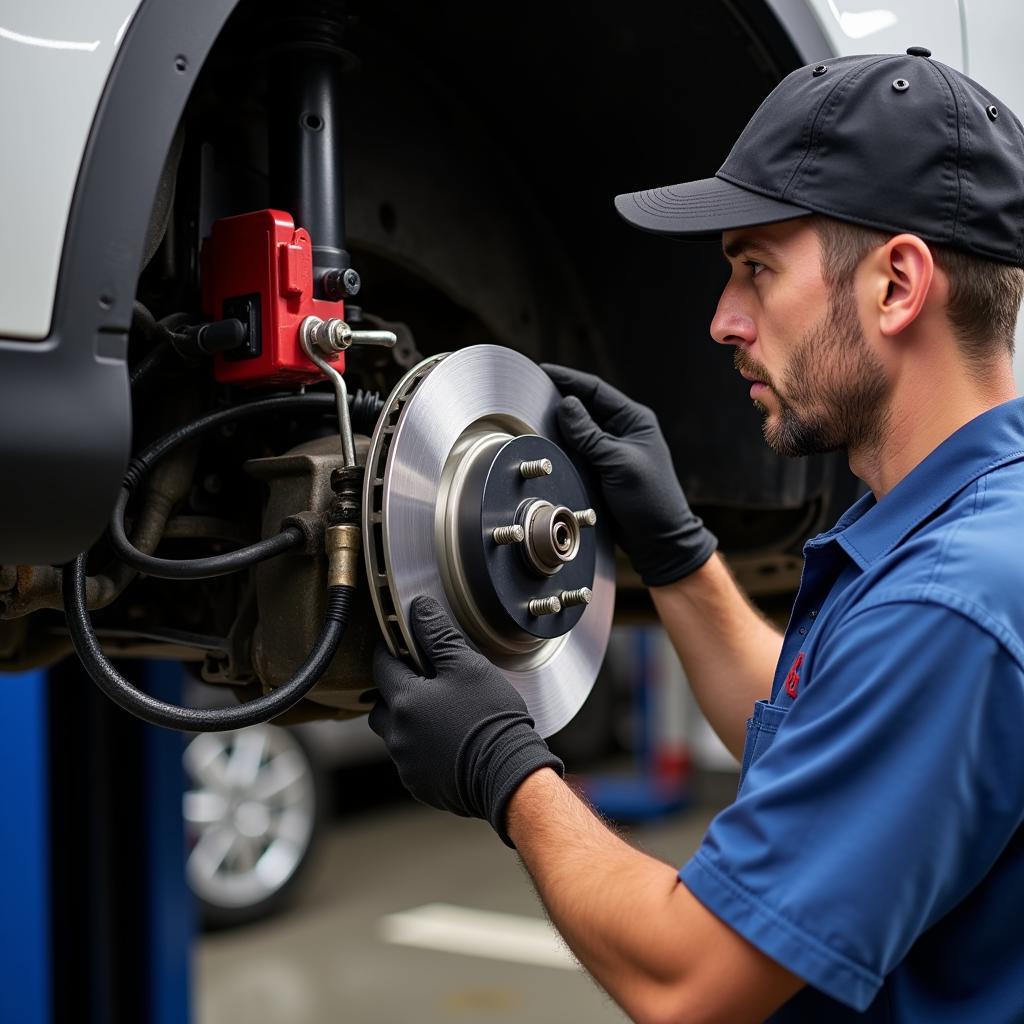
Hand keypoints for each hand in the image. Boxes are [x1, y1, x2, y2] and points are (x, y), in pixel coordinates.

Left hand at [369, 596, 562, 845]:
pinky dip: (422, 747)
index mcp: (405, 702)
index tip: (400, 643)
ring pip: (395, 734)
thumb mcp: (468, 666)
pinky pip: (411, 759)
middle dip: (395, 690)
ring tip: (439, 711)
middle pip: (381, 705)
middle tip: (421, 681)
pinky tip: (448, 739)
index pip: (381, 666)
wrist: (508, 773)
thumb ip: (438, 635)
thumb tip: (419, 609)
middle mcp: (398, 735)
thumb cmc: (489, 719)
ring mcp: (407, 763)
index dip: (390, 650)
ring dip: (408, 721)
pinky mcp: (420, 784)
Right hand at [541, 363, 716, 586]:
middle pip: (586, 407)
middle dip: (561, 398)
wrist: (658, 540)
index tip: (543, 371)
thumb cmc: (649, 500)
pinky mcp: (603, 469)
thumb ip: (590, 435)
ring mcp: (612, 450)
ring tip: (533, 413)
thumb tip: (567, 405)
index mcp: (634, 420)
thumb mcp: (617, 463)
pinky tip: (546, 441)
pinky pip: (579, 450)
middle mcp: (623, 431)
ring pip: (580, 429)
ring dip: (560, 423)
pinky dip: (563, 445)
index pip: (597, 391)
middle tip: (532, 392)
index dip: (569, 379)